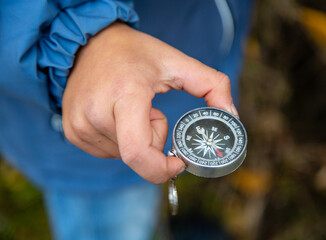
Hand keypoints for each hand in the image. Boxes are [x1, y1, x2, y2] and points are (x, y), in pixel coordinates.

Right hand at [62, 22, 237, 183]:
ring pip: (124, 155)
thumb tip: (231, 116)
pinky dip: (121, 140)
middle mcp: (96, 112)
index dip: (162, 168)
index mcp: (125, 94)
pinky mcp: (72, 132)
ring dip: (136, 139)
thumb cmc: (136, 54)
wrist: (91, 45)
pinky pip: (109, 152)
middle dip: (154, 140)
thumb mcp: (177, 62)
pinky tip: (117, 115)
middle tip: (151, 110)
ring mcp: (80, 125)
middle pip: (138, 154)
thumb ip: (212, 86)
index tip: (178, 160)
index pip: (138, 152)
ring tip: (130, 108)